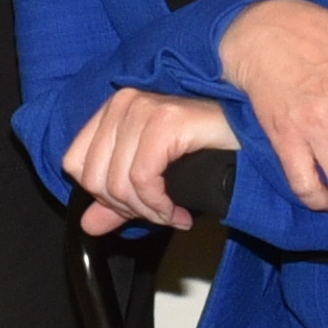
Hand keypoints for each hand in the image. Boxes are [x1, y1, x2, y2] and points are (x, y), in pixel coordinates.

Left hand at [58, 83, 238, 234]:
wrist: (253, 138)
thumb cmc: (209, 153)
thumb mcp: (155, 180)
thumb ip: (119, 201)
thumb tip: (87, 225)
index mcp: (113, 109)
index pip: (74, 163)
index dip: (102, 196)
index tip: (135, 208)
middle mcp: (124, 103)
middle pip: (93, 177)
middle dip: (127, 209)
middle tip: (159, 214)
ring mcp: (143, 108)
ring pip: (118, 183)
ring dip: (148, 212)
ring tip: (172, 214)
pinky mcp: (164, 121)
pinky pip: (142, 180)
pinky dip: (159, 206)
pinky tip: (179, 212)